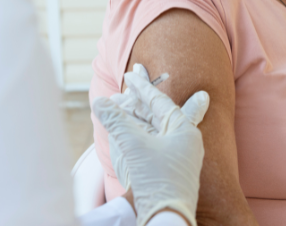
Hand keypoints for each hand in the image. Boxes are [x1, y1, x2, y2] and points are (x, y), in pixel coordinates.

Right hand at [92, 69, 209, 225]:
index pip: (160, 101)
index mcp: (185, 130)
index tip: (131, 73)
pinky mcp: (170, 169)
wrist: (166, 219)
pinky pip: (155, 143)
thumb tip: (99, 102)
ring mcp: (180, 156)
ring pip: (156, 128)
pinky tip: (130, 127)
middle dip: (141, 98)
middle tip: (130, 79)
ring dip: (138, 115)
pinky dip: (141, 133)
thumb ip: (117, 121)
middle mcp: (186, 141)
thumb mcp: (134, 146)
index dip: (143, 86)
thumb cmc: (156, 180)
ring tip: (124, 102)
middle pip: (159, 113)